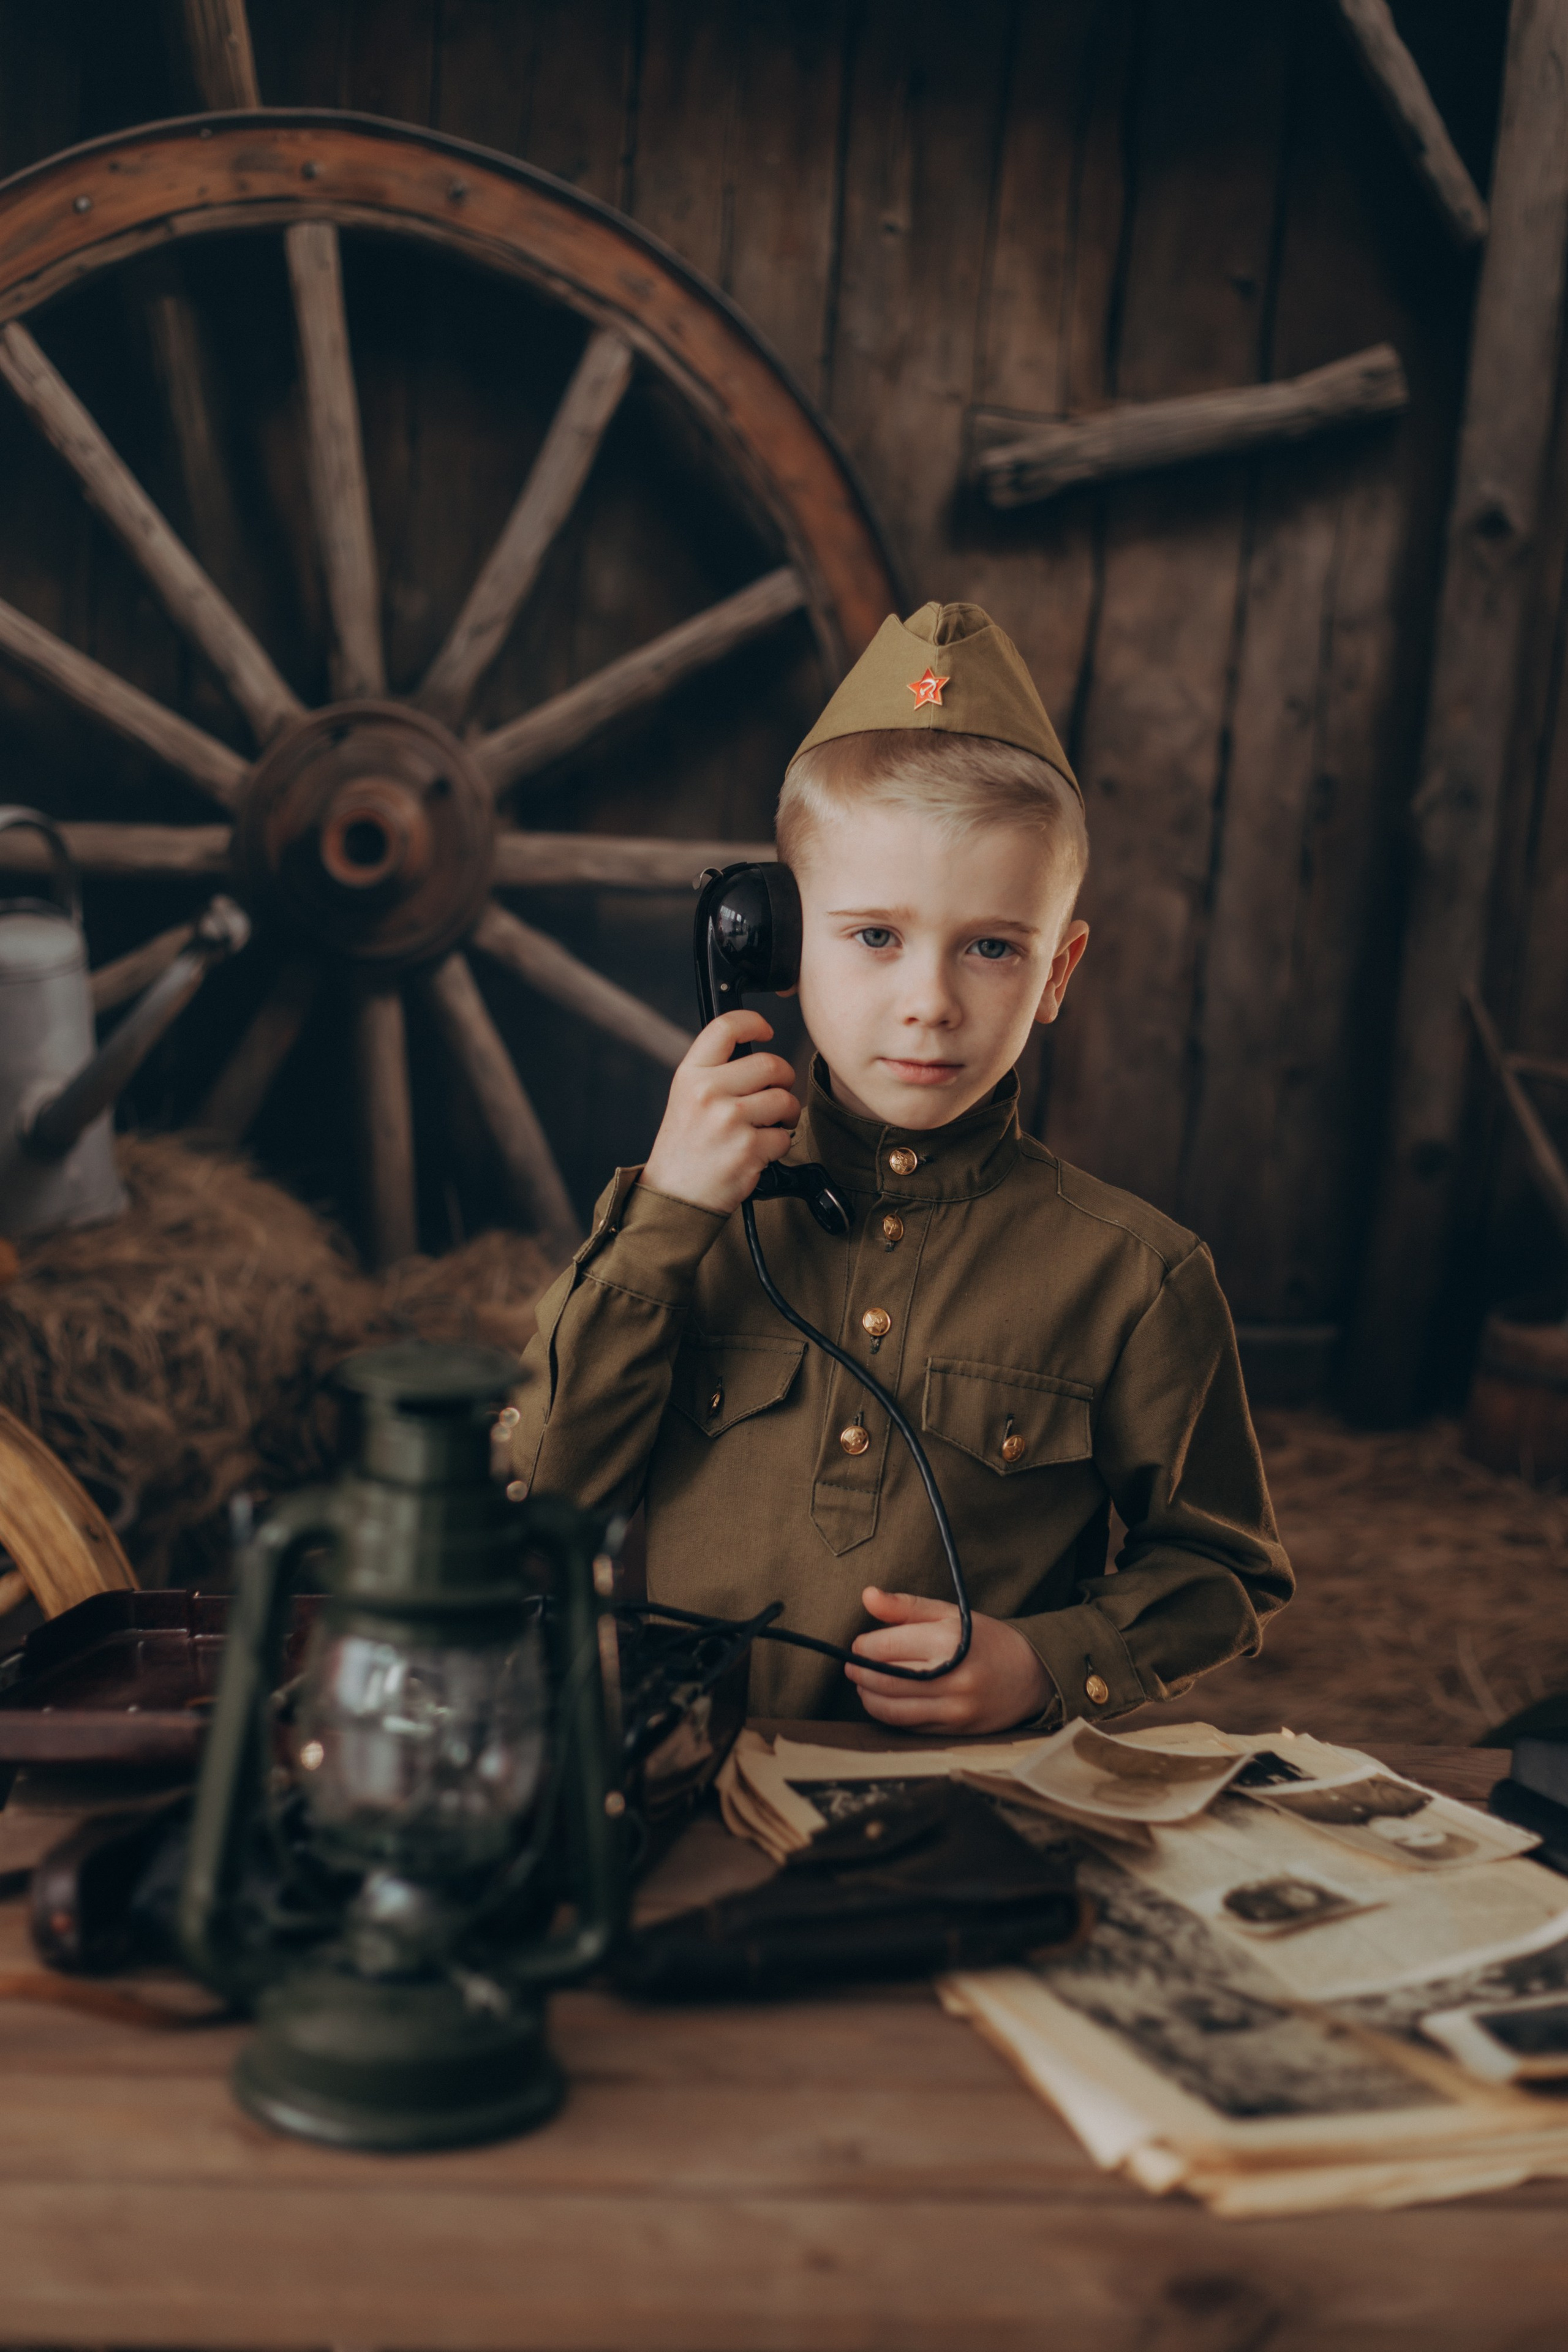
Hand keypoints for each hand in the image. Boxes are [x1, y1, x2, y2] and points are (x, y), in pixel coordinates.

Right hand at [641, 1010, 800, 1216]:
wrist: (675, 1196)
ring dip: (786, 1113)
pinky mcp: (748, 1149)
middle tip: (776, 1092)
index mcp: (690, 1076)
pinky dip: (778, 1145)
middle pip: (770, 1063)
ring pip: (784, 1099)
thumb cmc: (684, 1148)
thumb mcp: (686, 1099)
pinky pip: (784, 1136)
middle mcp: (708, 1093)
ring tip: (769, 1125)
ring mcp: (729, 1121)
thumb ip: (715, 1073)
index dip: (753, 1022)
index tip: (765, 1030)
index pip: (726, 1027)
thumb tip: (755, 1051)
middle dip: (783, 1078)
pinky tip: (758, 1151)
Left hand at [846, 1588, 1052, 1733]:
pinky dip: (891, 1715)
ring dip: (869, 1697)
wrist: (1031, 1673)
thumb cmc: (984, 1640)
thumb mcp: (949, 1614)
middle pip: (884, 1680)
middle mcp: (951, 1677)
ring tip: (865, 1685)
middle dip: (860, 1673)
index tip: (859, 1644)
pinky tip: (887, 1702)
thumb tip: (867, 1596)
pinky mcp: (955, 1730)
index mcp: (948, 1641)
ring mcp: (954, 1707)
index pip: (885, 1648)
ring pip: (892, 1709)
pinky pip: (909, 1727)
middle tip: (853, 1665)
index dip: (862, 1647)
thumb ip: (905, 1607)